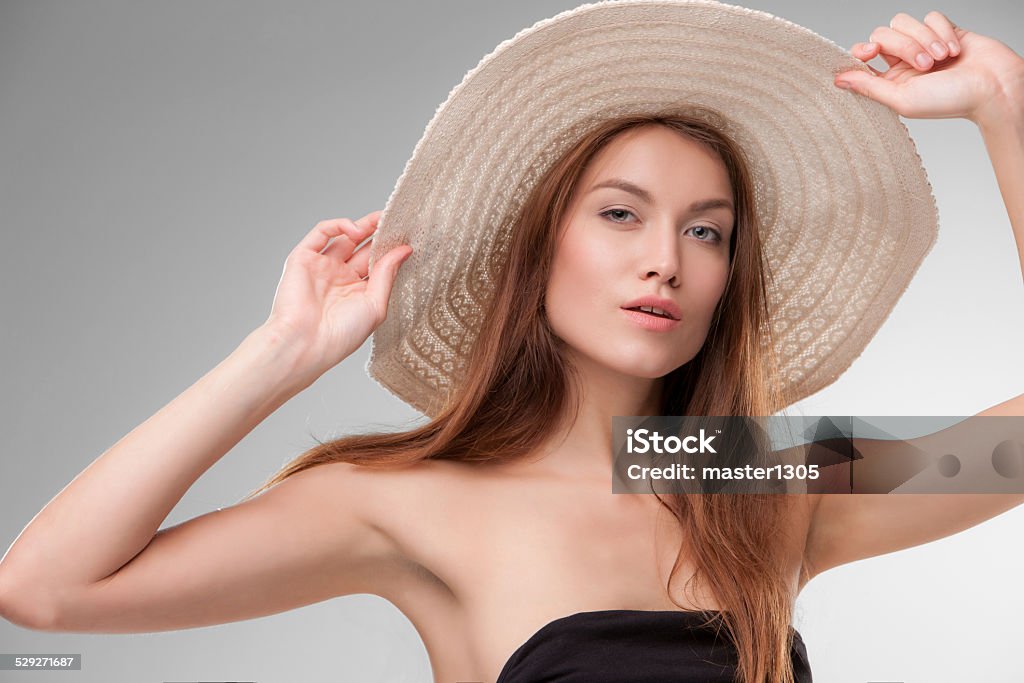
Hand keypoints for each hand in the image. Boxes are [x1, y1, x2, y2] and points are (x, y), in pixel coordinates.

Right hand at [262, 210, 411, 375]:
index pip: (377, 263)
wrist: (305, 343)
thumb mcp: (375, 305)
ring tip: (381, 218)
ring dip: (363, 224)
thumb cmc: (341, 335)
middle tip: (397, 220)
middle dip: (379, 233)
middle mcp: (339, 277)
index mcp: (357, 292)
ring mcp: (321, 266)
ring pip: (344, 236)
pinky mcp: (303, 258)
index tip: (409, 238)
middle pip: (363, 247)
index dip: (391, 250)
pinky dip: (339, 225)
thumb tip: (404, 250)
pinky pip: (321, 233)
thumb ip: (387, 275)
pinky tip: (356, 229)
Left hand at [834, 11, 1023, 125]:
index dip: (861, 50)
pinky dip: (942, 31)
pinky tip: (955, 49)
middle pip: (884, 33)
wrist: (994, 87)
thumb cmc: (951, 101)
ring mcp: (923, 45)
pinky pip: (931, 16)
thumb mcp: (903, 99)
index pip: (862, 55)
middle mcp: (903, 62)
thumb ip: (870, 88)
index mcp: (889, 80)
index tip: (870, 53)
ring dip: (925, 39)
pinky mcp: (944, 30)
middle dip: (905, 45)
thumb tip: (838, 81)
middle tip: (926, 66)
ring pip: (905, 22)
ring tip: (943, 59)